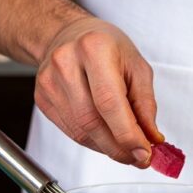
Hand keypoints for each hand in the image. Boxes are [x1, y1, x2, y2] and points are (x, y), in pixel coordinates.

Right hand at [34, 16, 163, 167]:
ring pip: (80, 131)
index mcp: (94, 48)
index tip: (144, 153)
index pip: (109, 102)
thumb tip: (150, 138)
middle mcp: (66, 63)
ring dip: (106, 148)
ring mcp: (49, 82)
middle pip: (92, 121)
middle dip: (118, 147)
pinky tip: (105, 137)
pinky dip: (92, 142)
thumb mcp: (136, 66)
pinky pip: (70, 131)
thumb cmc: (106, 47)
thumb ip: (145, 104)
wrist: (69, 35)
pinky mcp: (42, 98)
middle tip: (138, 157)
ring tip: (125, 149)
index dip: (127, 134)